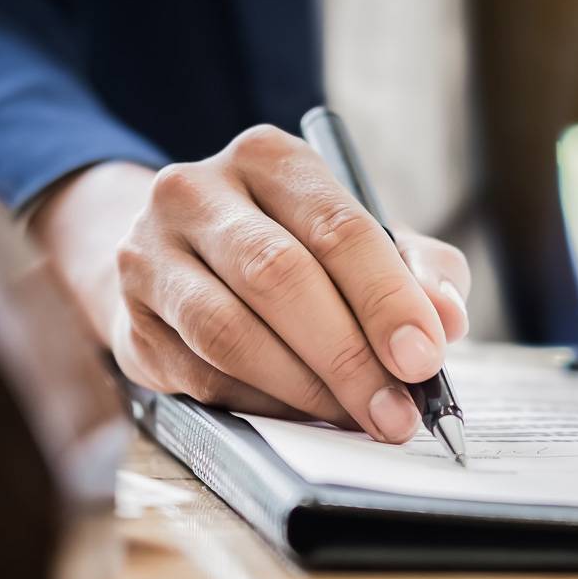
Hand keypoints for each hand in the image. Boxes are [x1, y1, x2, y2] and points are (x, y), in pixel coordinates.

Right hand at [29, 126, 470, 441]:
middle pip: (280, 277)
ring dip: (305, 389)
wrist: (174, 259)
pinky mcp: (129, 320)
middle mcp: (197, 192)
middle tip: (396, 412)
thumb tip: (448, 318)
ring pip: (230, 332)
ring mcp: (149, 254)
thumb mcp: (362, 239)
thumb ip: (417, 270)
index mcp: (268, 158)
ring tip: (357, 419)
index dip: (386, 299)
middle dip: (349, 356)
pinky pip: (202, 375)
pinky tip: (300, 414)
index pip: (337, 227)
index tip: (423, 358)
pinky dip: (262, 404)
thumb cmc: (290, 248)